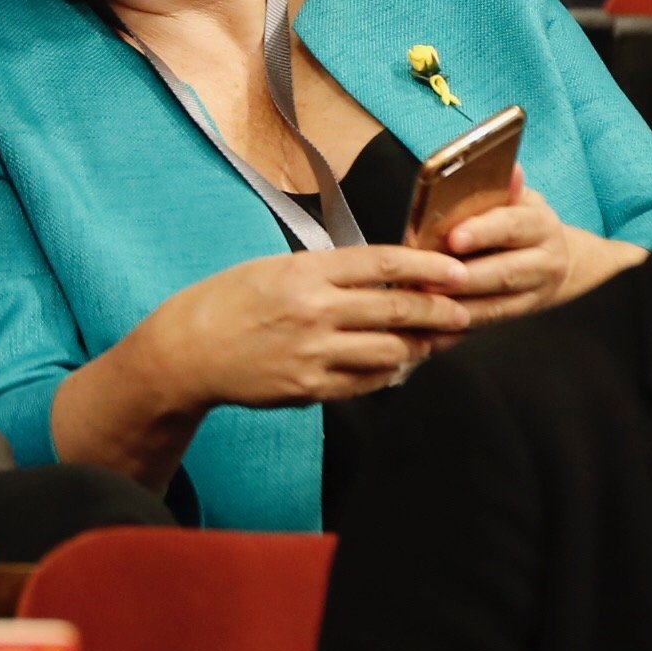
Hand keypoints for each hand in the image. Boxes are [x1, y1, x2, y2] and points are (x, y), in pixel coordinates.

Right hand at [133, 244, 475, 412]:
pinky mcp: (309, 388)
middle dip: (438, 310)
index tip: (456, 270)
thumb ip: (332, 272)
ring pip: (389, 350)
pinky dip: (386, 373)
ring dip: (417, 345)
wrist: (189, 349)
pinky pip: (365, 382)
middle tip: (462, 311)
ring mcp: (314, 353)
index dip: (428, 265)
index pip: (384, 262)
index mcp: (308, 271)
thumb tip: (386, 276)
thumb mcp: (280, 267)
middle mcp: (315, 310)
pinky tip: (394, 364)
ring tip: (432, 340)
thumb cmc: (233, 300)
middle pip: (396, 308)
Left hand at [430, 180, 640, 330]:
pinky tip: (432, 329)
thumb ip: (504, 189)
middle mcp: (545, 261)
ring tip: (424, 304)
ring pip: (497, 306)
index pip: (512, 226)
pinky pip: (489, 325)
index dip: (483, 231)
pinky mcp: (521, 317)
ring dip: (458, 308)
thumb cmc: (521, 222)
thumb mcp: (518, 200)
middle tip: (428, 280)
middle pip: (504, 273)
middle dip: (464, 278)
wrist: (556, 260)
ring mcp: (536, 294)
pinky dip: (459, 330)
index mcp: (540, 225)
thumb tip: (509, 169)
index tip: (453, 237)